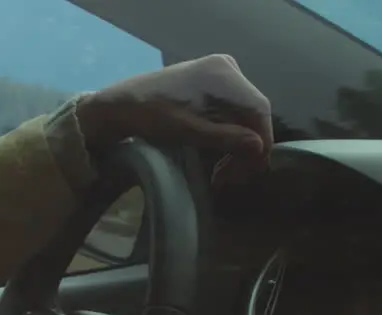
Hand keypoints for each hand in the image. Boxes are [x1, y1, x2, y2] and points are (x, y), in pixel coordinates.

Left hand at [77, 54, 273, 181]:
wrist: (120, 105)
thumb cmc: (150, 116)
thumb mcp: (188, 131)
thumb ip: (225, 137)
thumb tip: (259, 148)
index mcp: (223, 73)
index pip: (258, 109)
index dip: (261, 142)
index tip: (252, 170)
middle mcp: (227, 68)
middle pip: (252, 113)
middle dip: (247, 148)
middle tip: (232, 179)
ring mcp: (220, 74)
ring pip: (243, 116)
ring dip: (238, 146)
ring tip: (223, 173)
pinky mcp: (211, 85)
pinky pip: (231, 112)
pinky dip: (228, 136)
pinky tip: (218, 156)